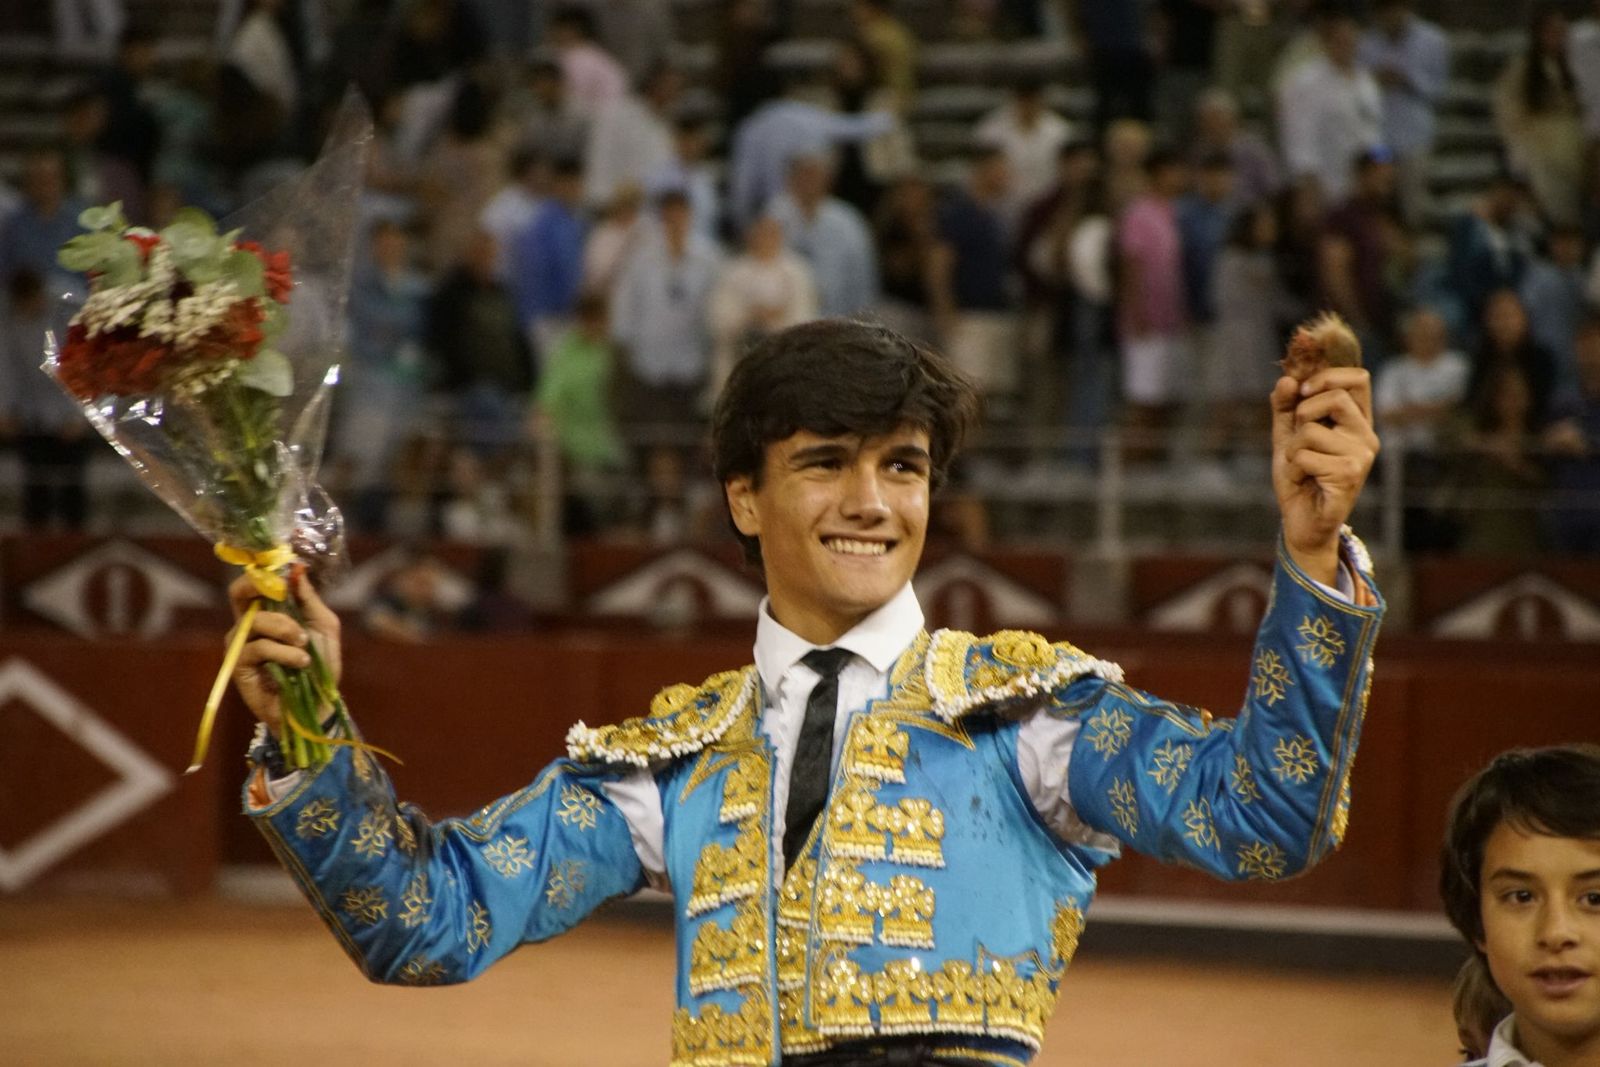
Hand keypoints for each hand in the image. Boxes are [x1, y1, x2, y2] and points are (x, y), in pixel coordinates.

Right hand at [227, 567, 342, 729]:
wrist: (319, 703)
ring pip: (254, 621)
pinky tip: (300, 662)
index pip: (253, 584)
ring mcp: (241, 646)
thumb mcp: (323, 626)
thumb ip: (309, 599)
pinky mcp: (239, 668)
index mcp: (269, 612)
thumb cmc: (321, 664)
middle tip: (283, 594)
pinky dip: (283, 652)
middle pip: (238, 593)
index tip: (285, 572)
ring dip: (285, 629)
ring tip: (304, 645)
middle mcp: (249, 626)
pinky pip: (257, 648)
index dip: (264, 572)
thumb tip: (297, 569)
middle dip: (260, 588)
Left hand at [1271, 369, 1379, 584]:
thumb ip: (1286, 407)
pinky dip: (1293, 468)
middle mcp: (1366, 436)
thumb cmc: (1299, 478)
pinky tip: (1304, 481)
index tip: (1302, 391)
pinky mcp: (1349, 475)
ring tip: (1299, 467)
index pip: (1359, 378)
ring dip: (1292, 449)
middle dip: (1303, 413)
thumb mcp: (1287, 436)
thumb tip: (1287, 379)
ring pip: (1312, 430)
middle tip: (1298, 439)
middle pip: (1336, 397)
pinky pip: (1305, 456)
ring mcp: (1361, 456)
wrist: (1301, 522)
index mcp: (1357, 421)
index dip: (1327, 376)